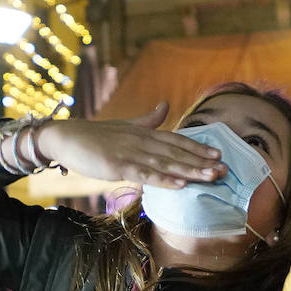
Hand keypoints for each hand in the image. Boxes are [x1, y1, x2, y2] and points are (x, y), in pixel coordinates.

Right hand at [37, 102, 225, 187]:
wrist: (65, 137)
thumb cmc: (95, 136)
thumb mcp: (125, 126)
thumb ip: (147, 119)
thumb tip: (165, 105)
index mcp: (144, 133)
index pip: (176, 140)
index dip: (198, 147)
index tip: (219, 154)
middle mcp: (142, 141)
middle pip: (177, 153)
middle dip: (202, 162)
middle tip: (225, 169)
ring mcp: (131, 153)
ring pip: (166, 164)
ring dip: (190, 171)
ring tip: (211, 177)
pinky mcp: (118, 165)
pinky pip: (145, 174)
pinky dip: (164, 179)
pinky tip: (180, 184)